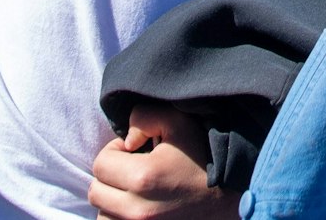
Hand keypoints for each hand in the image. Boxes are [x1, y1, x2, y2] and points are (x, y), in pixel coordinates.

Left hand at [89, 102, 233, 219]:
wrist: (229, 202)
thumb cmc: (203, 161)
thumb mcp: (180, 123)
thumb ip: (145, 116)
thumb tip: (127, 141)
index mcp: (143, 178)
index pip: (100, 165)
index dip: (114, 153)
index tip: (133, 152)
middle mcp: (137, 211)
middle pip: (96, 192)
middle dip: (110, 177)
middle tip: (132, 171)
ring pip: (103, 215)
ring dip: (113, 202)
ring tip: (136, 193)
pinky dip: (119, 218)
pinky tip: (139, 208)